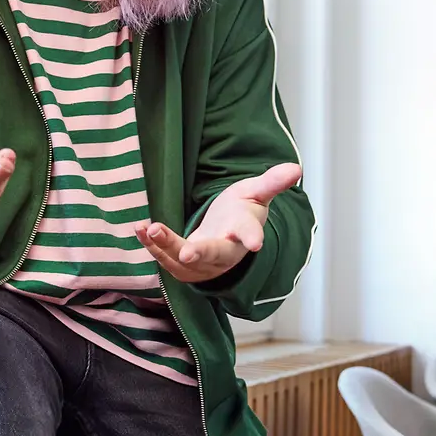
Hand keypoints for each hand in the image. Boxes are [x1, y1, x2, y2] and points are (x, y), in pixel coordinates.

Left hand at [135, 163, 301, 282]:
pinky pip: (165, 259)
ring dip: (166, 247)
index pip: (250, 233)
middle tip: (188, 254)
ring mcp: (203, 263)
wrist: (225, 239)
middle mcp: (225, 251)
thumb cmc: (240, 212)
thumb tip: (296, 168)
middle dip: (201, 253)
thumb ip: (271, 183)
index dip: (253, 238)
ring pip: (184, 260)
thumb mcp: (255, 193)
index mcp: (244, 231)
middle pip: (214, 255)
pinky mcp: (183, 266)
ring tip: (150, 229)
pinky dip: (151, 246)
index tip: (256, 244)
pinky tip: (139, 228)